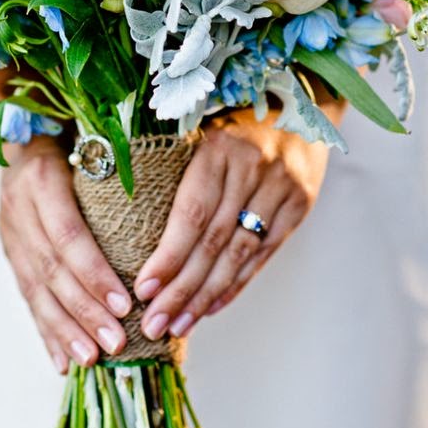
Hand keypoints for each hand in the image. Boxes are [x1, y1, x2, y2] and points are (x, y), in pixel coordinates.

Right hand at [0, 136, 132, 372]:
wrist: (20, 134)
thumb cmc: (75, 138)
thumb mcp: (92, 143)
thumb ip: (119, 173)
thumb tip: (171, 214)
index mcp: (42, 178)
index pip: (68, 234)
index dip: (94, 272)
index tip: (125, 303)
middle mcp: (19, 207)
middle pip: (52, 268)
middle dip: (84, 310)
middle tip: (116, 342)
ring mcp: (10, 232)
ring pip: (36, 287)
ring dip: (64, 329)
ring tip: (91, 359)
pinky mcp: (9, 251)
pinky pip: (26, 295)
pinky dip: (45, 330)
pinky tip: (62, 360)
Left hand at [133, 111, 331, 340]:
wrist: (301, 101)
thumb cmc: (231, 119)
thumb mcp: (202, 129)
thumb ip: (175, 169)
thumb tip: (126, 221)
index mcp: (219, 147)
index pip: (192, 212)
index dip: (168, 255)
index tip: (142, 289)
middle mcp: (254, 168)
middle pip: (213, 241)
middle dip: (180, 289)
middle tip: (153, 325)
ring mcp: (281, 189)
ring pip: (238, 254)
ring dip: (205, 297)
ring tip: (177, 327)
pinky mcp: (299, 206)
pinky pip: (263, 255)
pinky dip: (235, 286)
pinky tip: (209, 309)